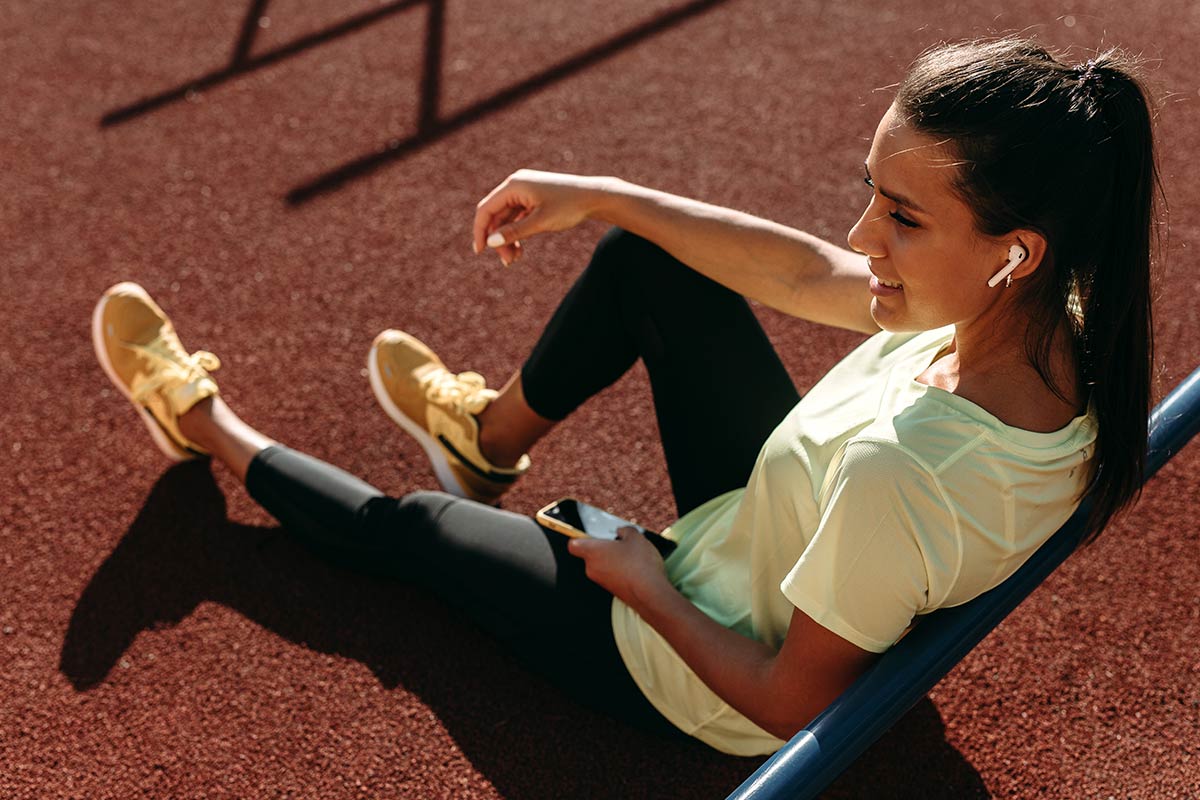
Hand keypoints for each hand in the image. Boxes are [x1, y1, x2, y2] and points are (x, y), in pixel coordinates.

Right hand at [472, 169, 605, 265]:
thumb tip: (490, 242)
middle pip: (496, 216)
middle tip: (508, 262)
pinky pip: (517, 218)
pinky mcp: (532, 199)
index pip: (486, 209)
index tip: (480, 252)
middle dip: (498, 240)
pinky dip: (517, 233)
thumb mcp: (540, 222)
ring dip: (508, 239)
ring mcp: (524, 192)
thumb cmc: (569, 206)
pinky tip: (520, 250)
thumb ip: (514, 232)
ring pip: (506, 219)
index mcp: (514, 185)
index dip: (480, 231)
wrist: (595, 197)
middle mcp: (516, 185)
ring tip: (515, 260)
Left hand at [567, 527, 671, 608]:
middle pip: (591, 554)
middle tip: (620, 543)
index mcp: (592, 551)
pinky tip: (636, 568)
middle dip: (604, 547)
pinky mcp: (612, 591)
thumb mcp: (635, 537)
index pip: (573, 544)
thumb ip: (626, 530)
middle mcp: (592, 568)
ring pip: (603, 565)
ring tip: (632, 556)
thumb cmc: (639, 564)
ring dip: (614, 559)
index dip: (579, 537)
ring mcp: (601, 581)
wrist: (650, 594)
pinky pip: (611, 575)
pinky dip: (620, 571)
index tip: (589, 534)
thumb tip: (622, 532)